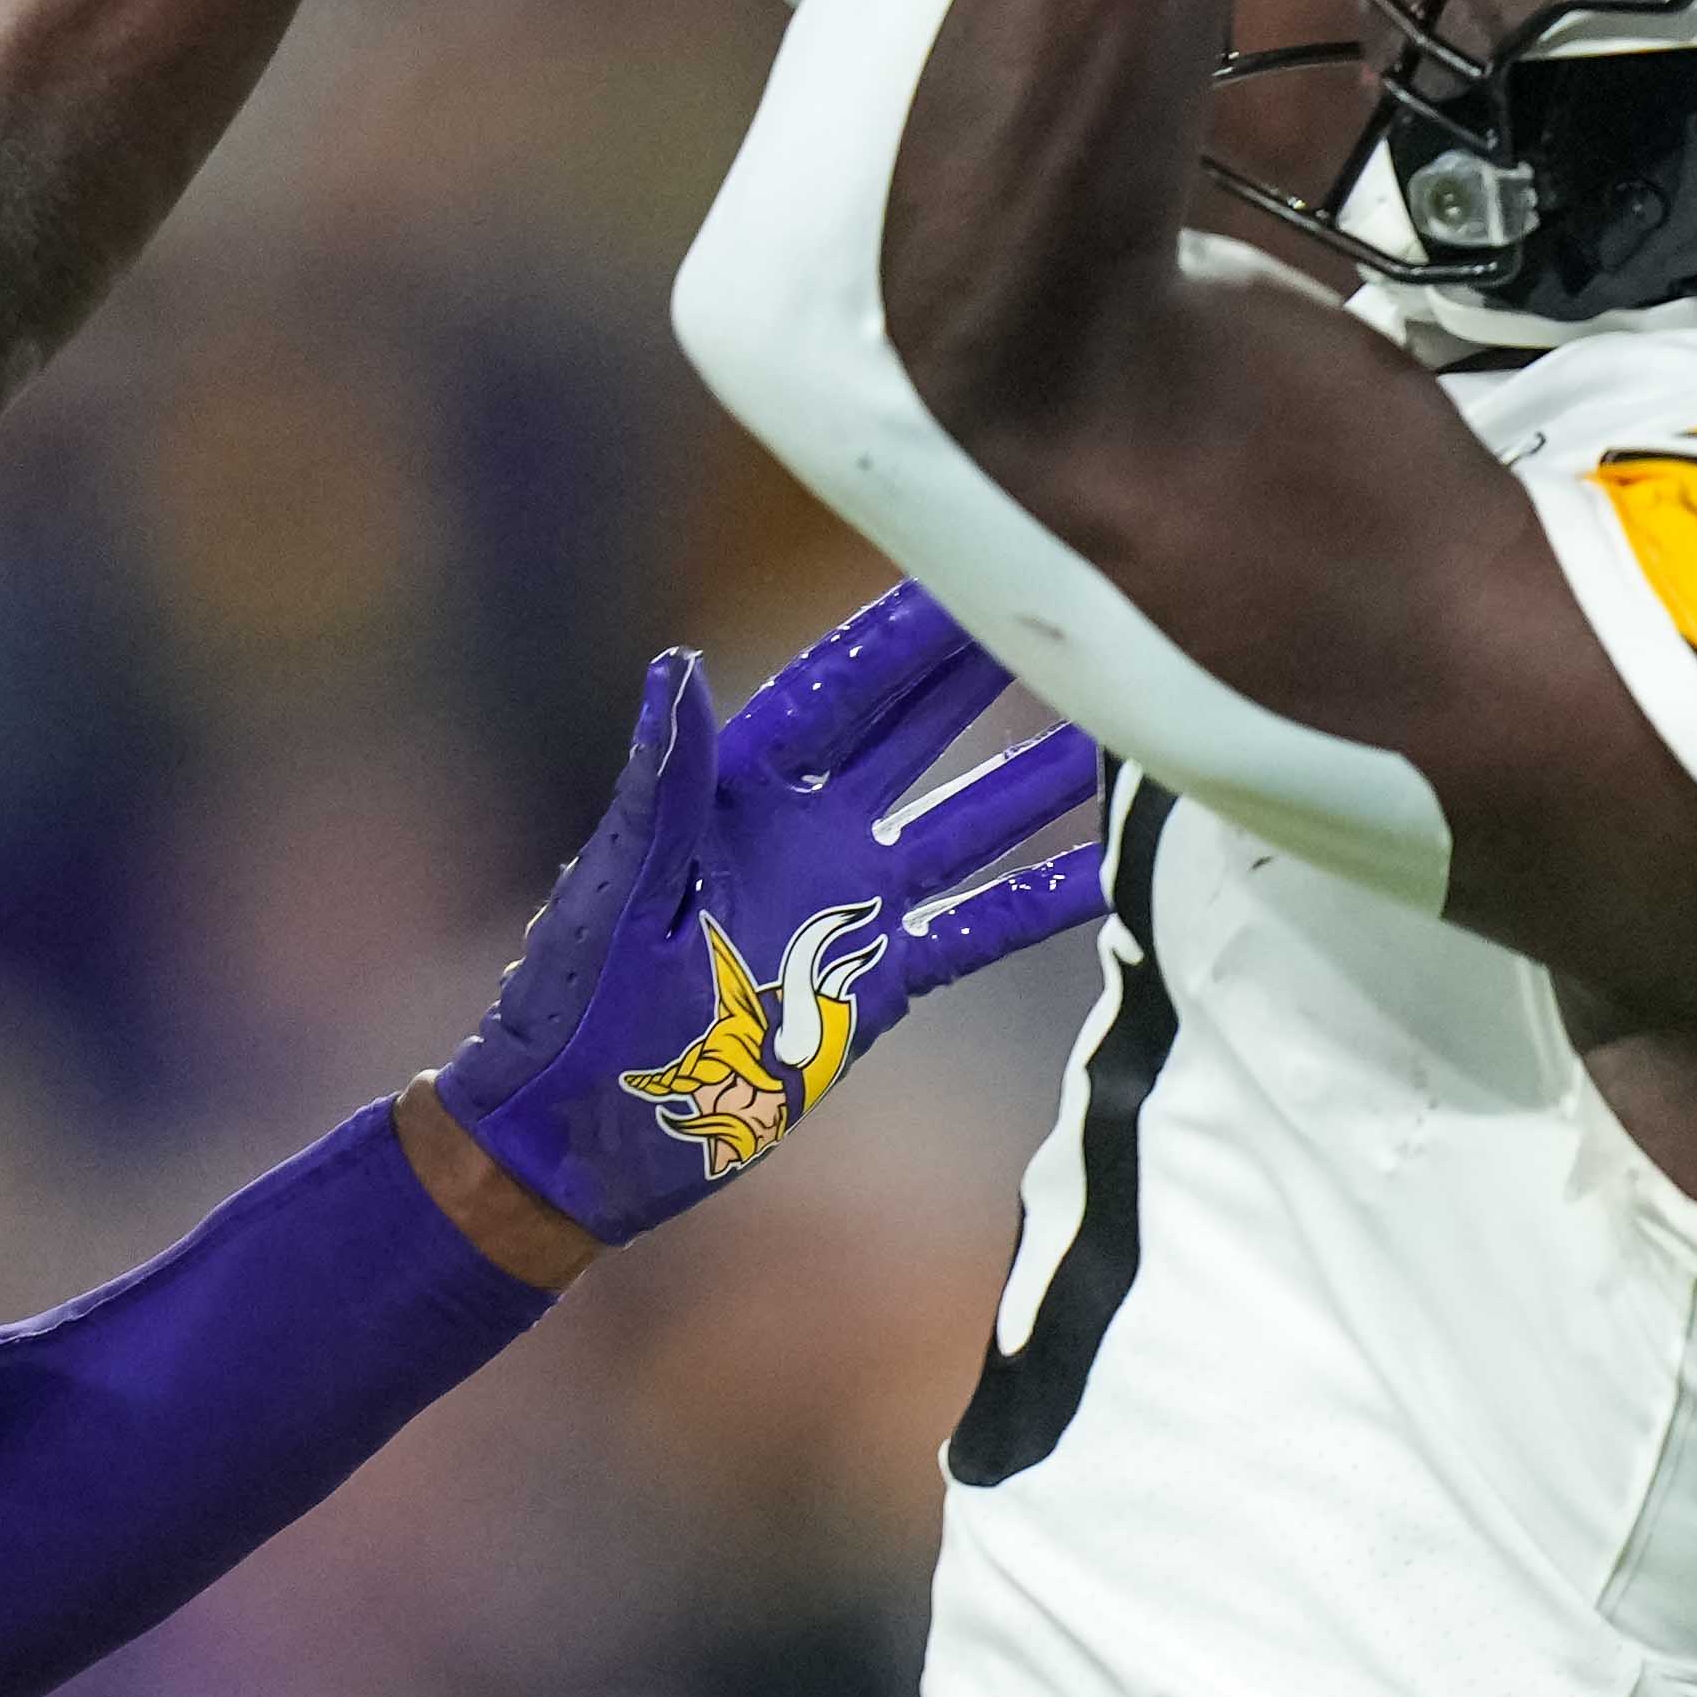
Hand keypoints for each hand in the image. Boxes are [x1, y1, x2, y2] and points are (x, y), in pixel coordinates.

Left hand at [436, 587, 1106, 1245]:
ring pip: (964, 820)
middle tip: (1079, 605)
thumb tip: (681, 665)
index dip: (905, 629)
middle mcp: (803, 830)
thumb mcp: (617, 896)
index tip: (976, 557)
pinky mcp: (875, 980)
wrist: (579, 1139)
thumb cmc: (569, 1014)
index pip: (838, 688)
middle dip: (989, 667)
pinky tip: (1112, 872)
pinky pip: (974, 930)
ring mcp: (845, 903)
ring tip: (1127, 726)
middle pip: (915, 730)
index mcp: (731, 793)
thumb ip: (663, 788)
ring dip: (1038, 775)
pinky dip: (1040, 902)